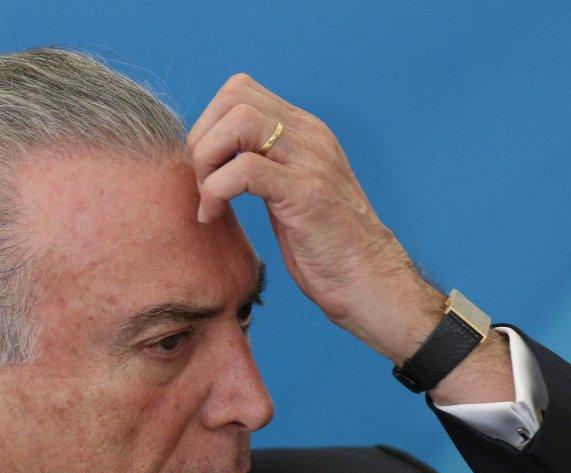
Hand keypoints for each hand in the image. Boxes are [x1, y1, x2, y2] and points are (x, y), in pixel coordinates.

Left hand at [187, 73, 512, 403]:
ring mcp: (311, 162)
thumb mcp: (291, 192)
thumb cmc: (326, 248)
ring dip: (207, 160)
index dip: (208, 123)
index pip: (240, 91)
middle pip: (236, 95)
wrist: (370, 283)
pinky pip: (246, 170)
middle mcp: (310, 136)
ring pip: (239, 122)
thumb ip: (263, 165)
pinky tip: (213, 216)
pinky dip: (215, 191)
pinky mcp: (307, 194)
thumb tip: (211, 158)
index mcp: (305, 132)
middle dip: (202, 137)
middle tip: (200, 183)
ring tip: (207, 199)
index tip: (203, 168)